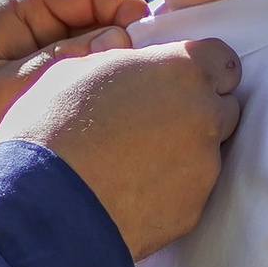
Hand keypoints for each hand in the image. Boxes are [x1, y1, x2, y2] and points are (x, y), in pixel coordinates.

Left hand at [0, 0, 148, 217]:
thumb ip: (56, 64)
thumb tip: (120, 40)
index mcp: (15, 10)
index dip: (128, 11)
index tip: (148, 48)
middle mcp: (32, 25)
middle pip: (105, 18)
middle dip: (129, 44)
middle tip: (146, 83)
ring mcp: (41, 57)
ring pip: (101, 51)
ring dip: (117, 72)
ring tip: (133, 102)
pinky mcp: (44, 88)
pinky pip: (86, 79)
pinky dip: (103, 93)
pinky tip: (115, 116)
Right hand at [2, 39, 239, 259]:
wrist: (45, 206)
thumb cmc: (51, 128)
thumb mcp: (74, 70)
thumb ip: (119, 59)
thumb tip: (126, 55)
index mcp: (182, 70)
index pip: (221, 60)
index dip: (198, 69)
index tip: (174, 80)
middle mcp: (205, 116)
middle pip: (222, 108)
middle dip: (196, 111)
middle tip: (150, 122)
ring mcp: (204, 167)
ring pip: (207, 153)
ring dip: (182, 152)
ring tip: (133, 163)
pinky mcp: (192, 211)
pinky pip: (189, 193)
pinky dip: (168, 190)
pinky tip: (130, 191)